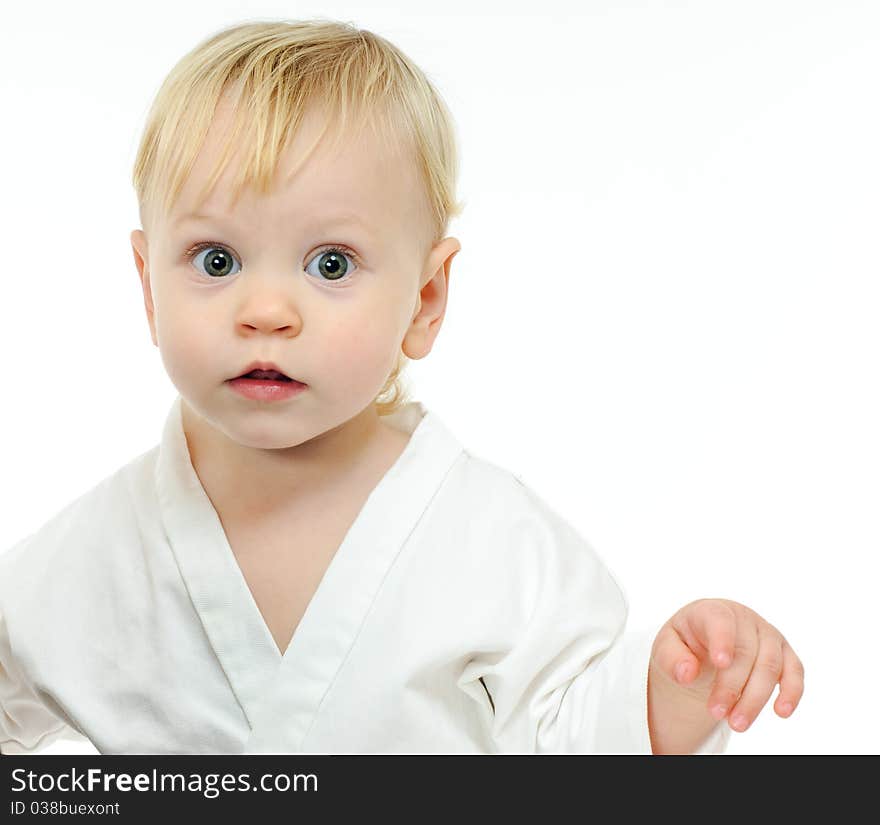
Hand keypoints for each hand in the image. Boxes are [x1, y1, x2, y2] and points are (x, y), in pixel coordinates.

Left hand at [650, 598, 803, 731]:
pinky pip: (795, 671)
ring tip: (736, 724)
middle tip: (716, 713)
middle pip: (745, 652)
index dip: (722, 640)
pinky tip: (781, 712)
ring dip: (755, 698)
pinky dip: (792, 692)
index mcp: (712, 611)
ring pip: (771, 666)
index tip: (720, 663)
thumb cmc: (685, 642)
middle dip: (731, 686)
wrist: (705, 640)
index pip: (720, 620)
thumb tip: (687, 674)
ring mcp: (767, 635)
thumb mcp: (666, 647)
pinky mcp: (784, 654)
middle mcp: (744, 619)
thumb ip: (671, 658)